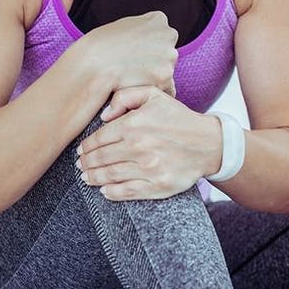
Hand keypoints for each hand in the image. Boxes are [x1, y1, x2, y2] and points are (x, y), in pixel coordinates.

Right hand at [65, 11, 177, 97]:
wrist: (93, 65)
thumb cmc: (101, 46)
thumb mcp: (123, 26)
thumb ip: (141, 29)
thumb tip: (148, 38)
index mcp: (158, 19)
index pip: (162, 35)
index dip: (147, 46)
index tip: (134, 52)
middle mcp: (168, 35)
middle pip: (167, 52)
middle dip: (154, 61)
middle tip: (132, 66)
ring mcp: (169, 56)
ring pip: (166, 70)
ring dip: (153, 76)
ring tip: (131, 76)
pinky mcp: (165, 77)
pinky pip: (166, 88)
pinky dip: (153, 90)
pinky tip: (137, 86)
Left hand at [76, 86, 220, 200]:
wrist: (209, 143)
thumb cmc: (178, 118)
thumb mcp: (154, 96)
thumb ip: (125, 97)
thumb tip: (103, 115)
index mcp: (134, 124)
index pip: (99, 138)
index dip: (86, 146)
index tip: (80, 150)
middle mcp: (139, 147)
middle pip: (101, 158)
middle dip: (86, 163)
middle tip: (80, 165)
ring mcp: (148, 168)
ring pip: (110, 176)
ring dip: (94, 178)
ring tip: (86, 177)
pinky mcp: (157, 186)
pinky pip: (127, 192)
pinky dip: (111, 193)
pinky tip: (104, 191)